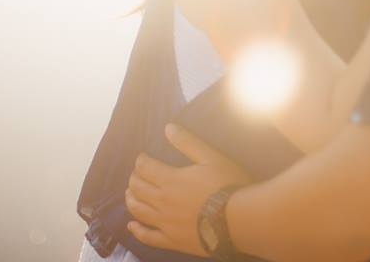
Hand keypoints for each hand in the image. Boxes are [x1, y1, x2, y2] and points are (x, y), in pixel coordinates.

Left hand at [126, 123, 253, 255]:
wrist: (239, 220)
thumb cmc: (227, 185)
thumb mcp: (210, 158)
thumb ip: (188, 143)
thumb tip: (167, 128)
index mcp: (171, 180)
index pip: (145, 168)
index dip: (140, 160)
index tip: (142, 156)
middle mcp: (163, 202)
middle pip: (138, 188)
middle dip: (134, 178)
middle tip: (136, 174)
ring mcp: (166, 223)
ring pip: (138, 210)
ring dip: (130, 199)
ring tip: (130, 193)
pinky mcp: (173, 241)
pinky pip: (148, 237)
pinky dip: (137, 231)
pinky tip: (131, 226)